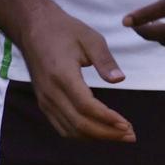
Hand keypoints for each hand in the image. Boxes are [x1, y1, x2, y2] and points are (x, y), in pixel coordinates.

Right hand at [18, 4, 134, 142]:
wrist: (33, 28)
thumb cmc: (64, 30)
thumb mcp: (90, 38)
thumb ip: (105, 61)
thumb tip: (120, 80)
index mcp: (63, 75)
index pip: (86, 107)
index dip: (107, 119)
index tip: (127, 125)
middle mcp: (51, 93)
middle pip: (79, 124)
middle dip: (106, 133)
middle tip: (130, 135)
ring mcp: (45, 100)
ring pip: (70, 130)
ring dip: (96, 136)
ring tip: (119, 135)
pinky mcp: (43, 103)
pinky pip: (62, 126)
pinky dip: (82, 134)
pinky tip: (99, 131)